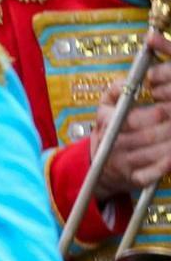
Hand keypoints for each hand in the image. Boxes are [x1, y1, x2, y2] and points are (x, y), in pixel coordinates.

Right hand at [89, 50, 170, 197]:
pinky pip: (150, 175)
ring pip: (152, 154)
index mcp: (107, 125)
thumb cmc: (108, 130)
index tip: (167, 107)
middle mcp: (114, 145)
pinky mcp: (133, 178)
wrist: (97, 163)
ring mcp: (123, 164)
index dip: (154, 114)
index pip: (131, 120)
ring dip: (170, 144)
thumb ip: (117, 90)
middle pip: (147, 137)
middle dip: (168, 128)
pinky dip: (164, 167)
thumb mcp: (105, 106)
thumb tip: (129, 81)